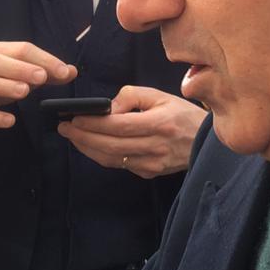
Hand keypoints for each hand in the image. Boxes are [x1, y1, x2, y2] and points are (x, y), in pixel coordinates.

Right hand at [0, 41, 76, 148]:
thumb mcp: (19, 76)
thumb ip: (45, 73)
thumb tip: (71, 71)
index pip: (20, 49)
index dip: (43, 59)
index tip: (64, 71)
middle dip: (20, 68)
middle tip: (42, 77)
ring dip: (4, 86)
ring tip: (25, 91)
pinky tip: (10, 121)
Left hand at [58, 85, 205, 177]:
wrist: (204, 143)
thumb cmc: (181, 115)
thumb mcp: (160, 96)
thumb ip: (131, 96)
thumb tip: (107, 108)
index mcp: (160, 123)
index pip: (119, 126)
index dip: (93, 124)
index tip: (74, 118)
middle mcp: (156, 146)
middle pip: (111, 145)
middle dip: (83, 137)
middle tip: (64, 129)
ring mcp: (152, 163)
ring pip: (112, 159)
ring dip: (88, 148)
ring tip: (73, 137)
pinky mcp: (149, 173)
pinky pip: (120, 165)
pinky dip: (102, 156)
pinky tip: (91, 146)